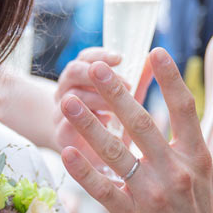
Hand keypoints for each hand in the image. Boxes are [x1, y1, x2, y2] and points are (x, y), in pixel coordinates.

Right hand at [53, 47, 146, 167]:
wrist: (90, 158)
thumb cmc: (111, 124)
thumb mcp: (127, 102)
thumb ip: (138, 81)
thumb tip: (153, 60)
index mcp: (81, 79)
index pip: (85, 58)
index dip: (100, 55)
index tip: (120, 58)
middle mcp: (67, 91)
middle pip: (73, 71)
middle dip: (98, 74)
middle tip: (125, 84)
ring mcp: (60, 113)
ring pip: (70, 97)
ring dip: (97, 99)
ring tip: (117, 107)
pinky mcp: (61, 136)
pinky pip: (66, 124)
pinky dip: (85, 123)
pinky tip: (105, 124)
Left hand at [59, 47, 212, 212]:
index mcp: (198, 159)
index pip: (184, 110)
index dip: (169, 80)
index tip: (155, 52)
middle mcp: (175, 173)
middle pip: (143, 125)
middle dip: (117, 95)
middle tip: (94, 70)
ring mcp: (152, 196)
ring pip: (118, 154)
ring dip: (91, 127)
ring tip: (69, 103)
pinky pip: (104, 190)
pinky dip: (84, 171)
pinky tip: (66, 151)